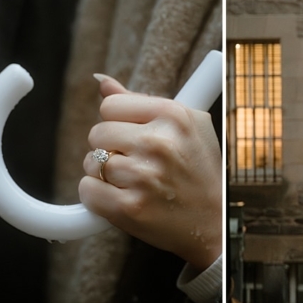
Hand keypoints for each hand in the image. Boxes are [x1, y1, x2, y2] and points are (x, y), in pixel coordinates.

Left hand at [78, 75, 221, 269]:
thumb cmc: (200, 171)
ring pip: (91, 163)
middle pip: (97, 133)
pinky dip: (97, 197)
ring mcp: (143, 176)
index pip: (111, 105)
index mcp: (174, 116)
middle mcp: (159, 143)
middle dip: (110, 148)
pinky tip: (121, 198)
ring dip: (105, 174)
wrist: (215, 221)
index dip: (119, 122)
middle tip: (136, 162)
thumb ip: (141, 102)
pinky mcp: (129, 208)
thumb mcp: (186, 127)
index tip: (133, 137)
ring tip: (134, 183)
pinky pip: (87, 190)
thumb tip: (102, 81)